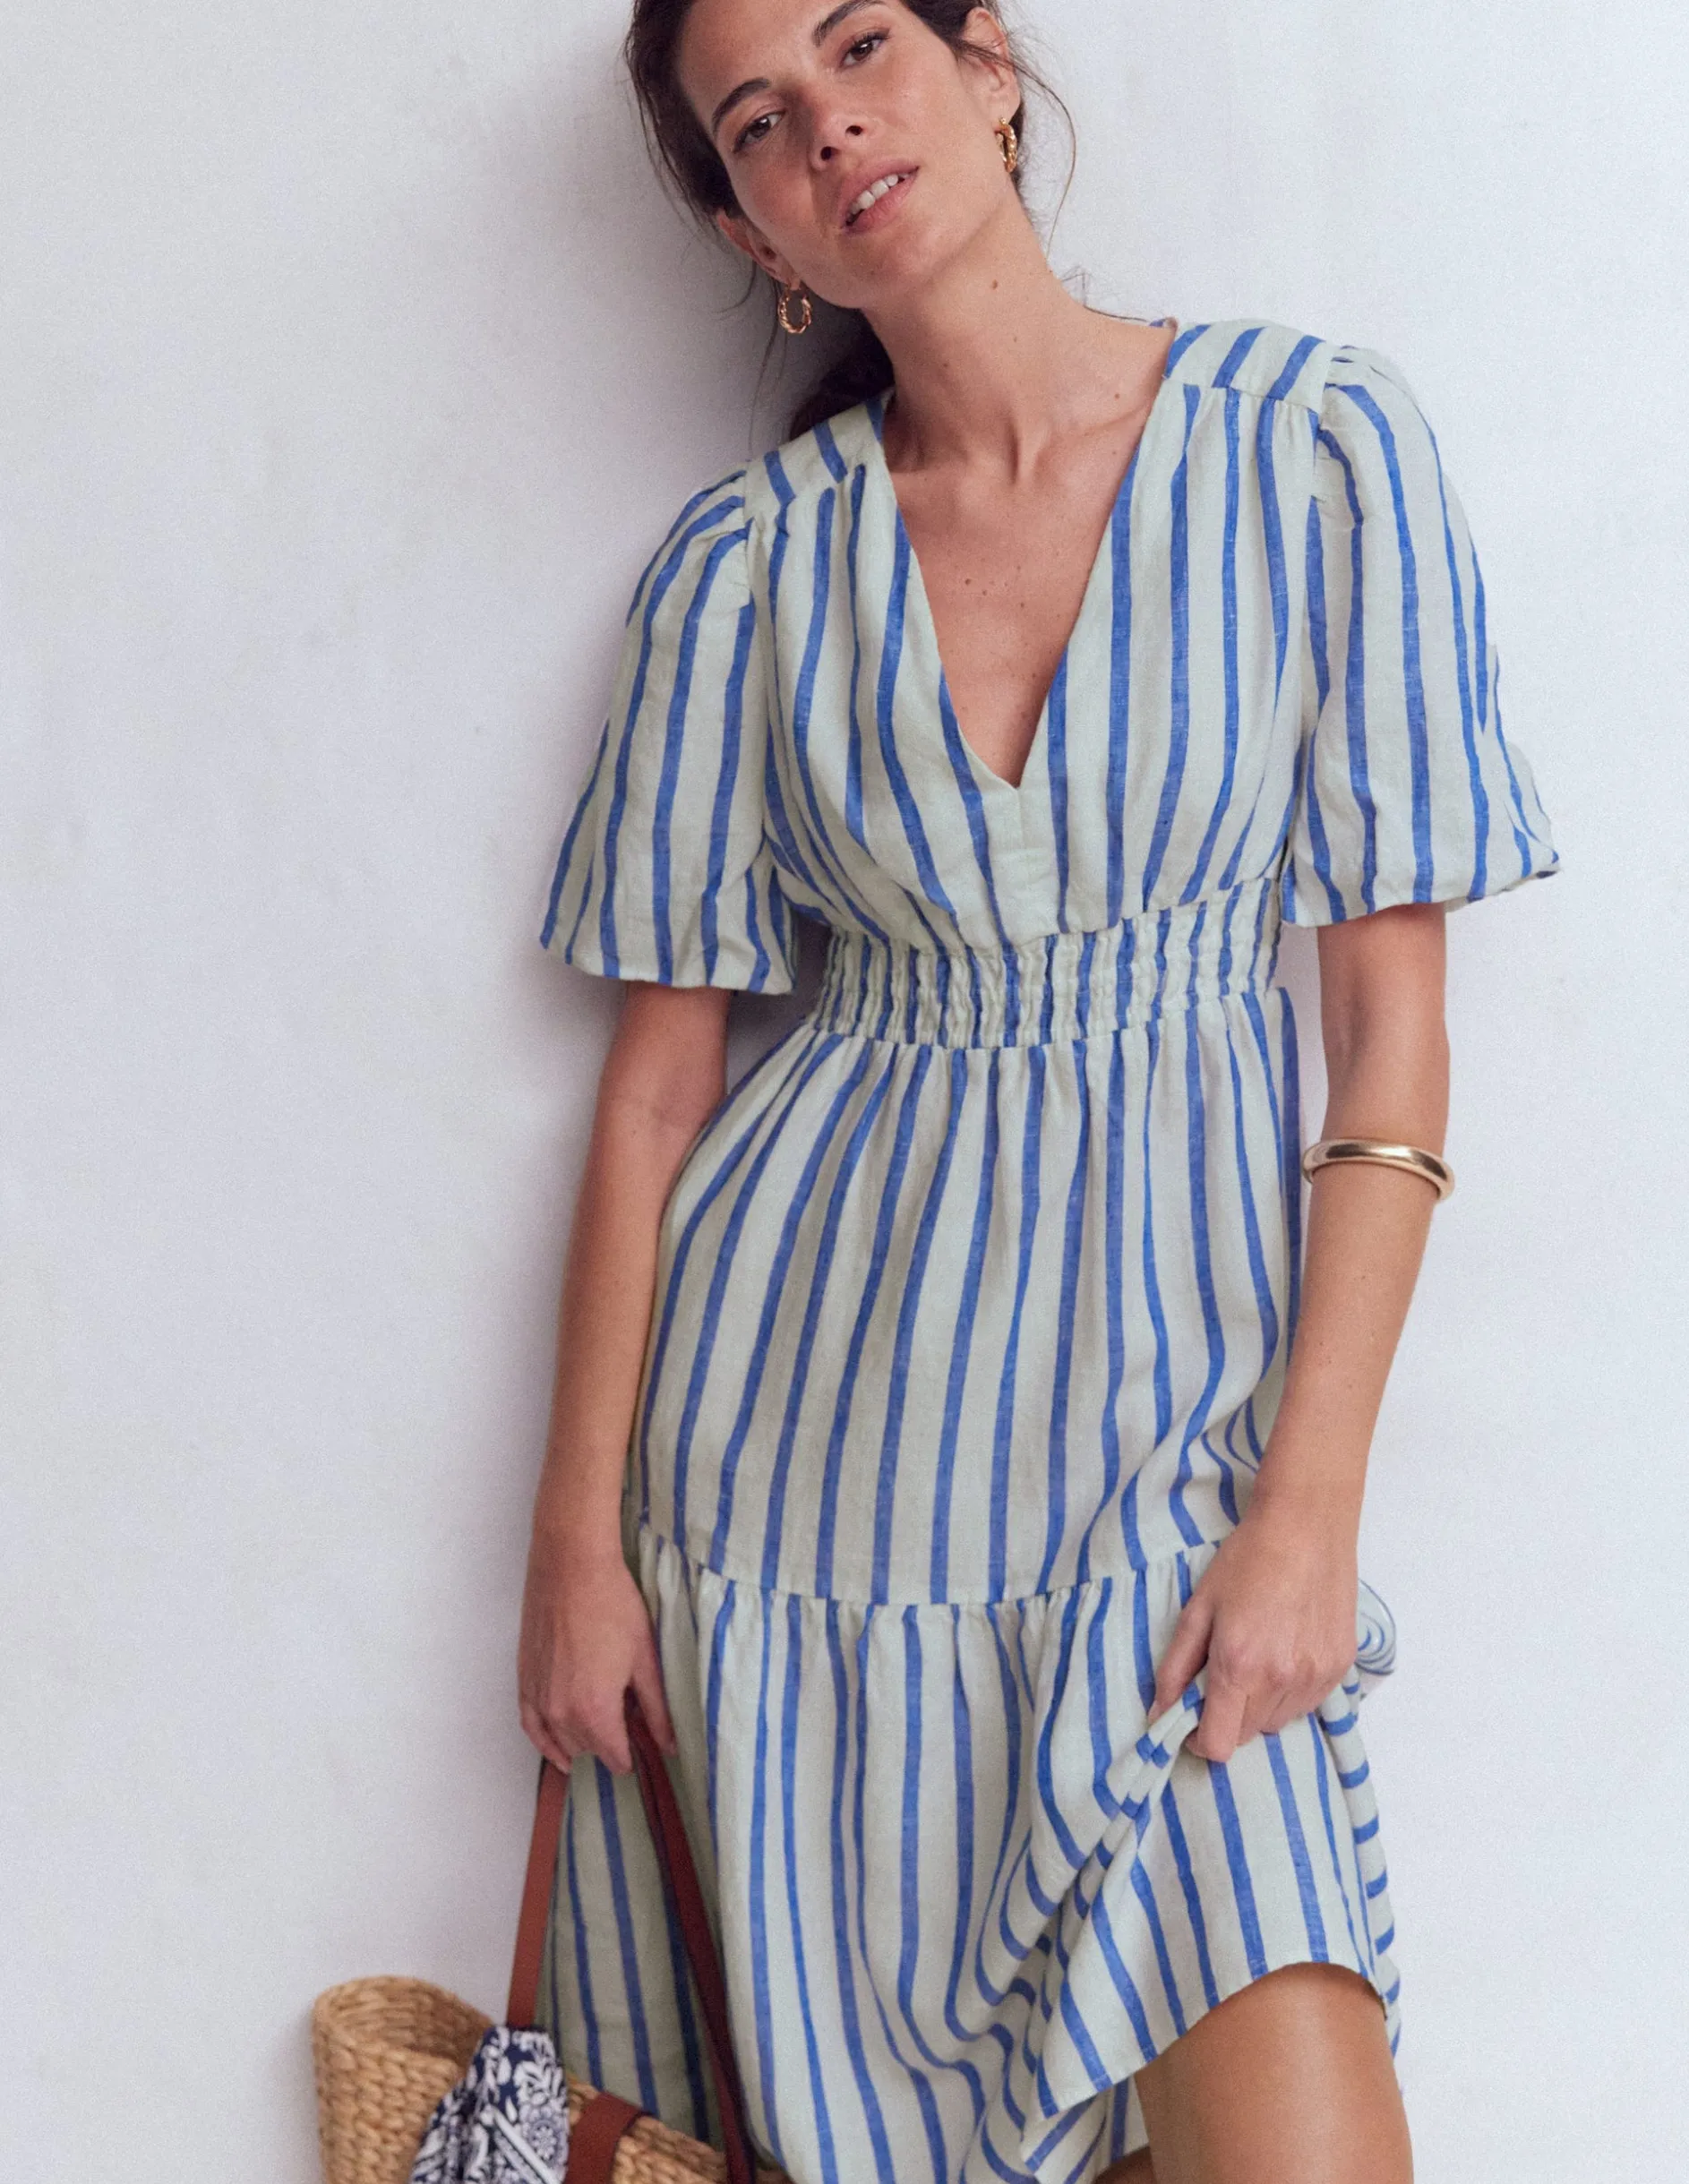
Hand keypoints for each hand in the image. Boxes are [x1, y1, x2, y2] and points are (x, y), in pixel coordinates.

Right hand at [518, 1531, 675, 1776]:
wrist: (572, 1566)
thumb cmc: (613, 1605)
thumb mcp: (644, 1658)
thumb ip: (656, 1708)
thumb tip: (669, 1746)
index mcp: (596, 1710)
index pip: (615, 1756)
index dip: (632, 1754)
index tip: (643, 1746)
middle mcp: (561, 1712)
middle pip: (589, 1748)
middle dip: (609, 1741)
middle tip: (626, 1717)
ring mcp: (538, 1697)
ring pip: (561, 1741)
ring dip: (581, 1739)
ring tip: (601, 1723)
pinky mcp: (524, 1680)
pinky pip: (531, 1727)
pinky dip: (545, 1742)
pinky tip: (559, 1752)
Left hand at [1151, 1491, 1358, 1764]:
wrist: (1306, 1527)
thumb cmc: (1246, 1561)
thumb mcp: (1198, 1609)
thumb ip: (1174, 1668)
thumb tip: (1158, 1714)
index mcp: (1240, 1667)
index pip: (1219, 1745)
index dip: (1199, 1740)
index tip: (1193, 1720)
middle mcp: (1282, 1681)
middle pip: (1248, 1735)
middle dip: (1229, 1716)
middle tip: (1225, 1673)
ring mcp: (1316, 1677)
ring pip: (1279, 1722)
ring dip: (1261, 1706)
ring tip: (1259, 1657)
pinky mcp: (1340, 1668)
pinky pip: (1307, 1704)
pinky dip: (1291, 1692)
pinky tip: (1286, 1651)